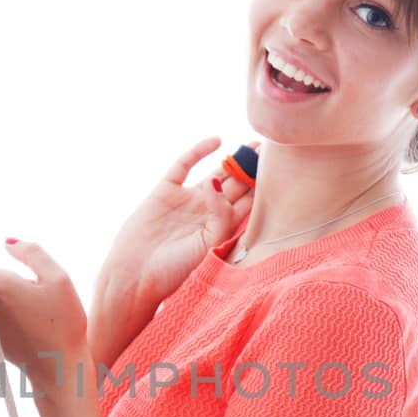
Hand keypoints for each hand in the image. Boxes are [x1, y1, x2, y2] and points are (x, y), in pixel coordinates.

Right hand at [100, 136, 258, 305]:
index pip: (247, 203)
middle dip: (252, 170)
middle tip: (272, 151)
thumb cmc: (174, 270)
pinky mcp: (165, 190)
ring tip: (254, 144)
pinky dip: (199, 151)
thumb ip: (220, 216)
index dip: (262, 187)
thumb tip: (217, 182)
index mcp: (220, 229)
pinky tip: (217, 140)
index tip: (281, 171)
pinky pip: (184, 165)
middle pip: (235, 185)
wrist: (135, 276)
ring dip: (234, 159)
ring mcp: (186, 200)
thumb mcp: (208, 246)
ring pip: (215, 172)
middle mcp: (205, 212)